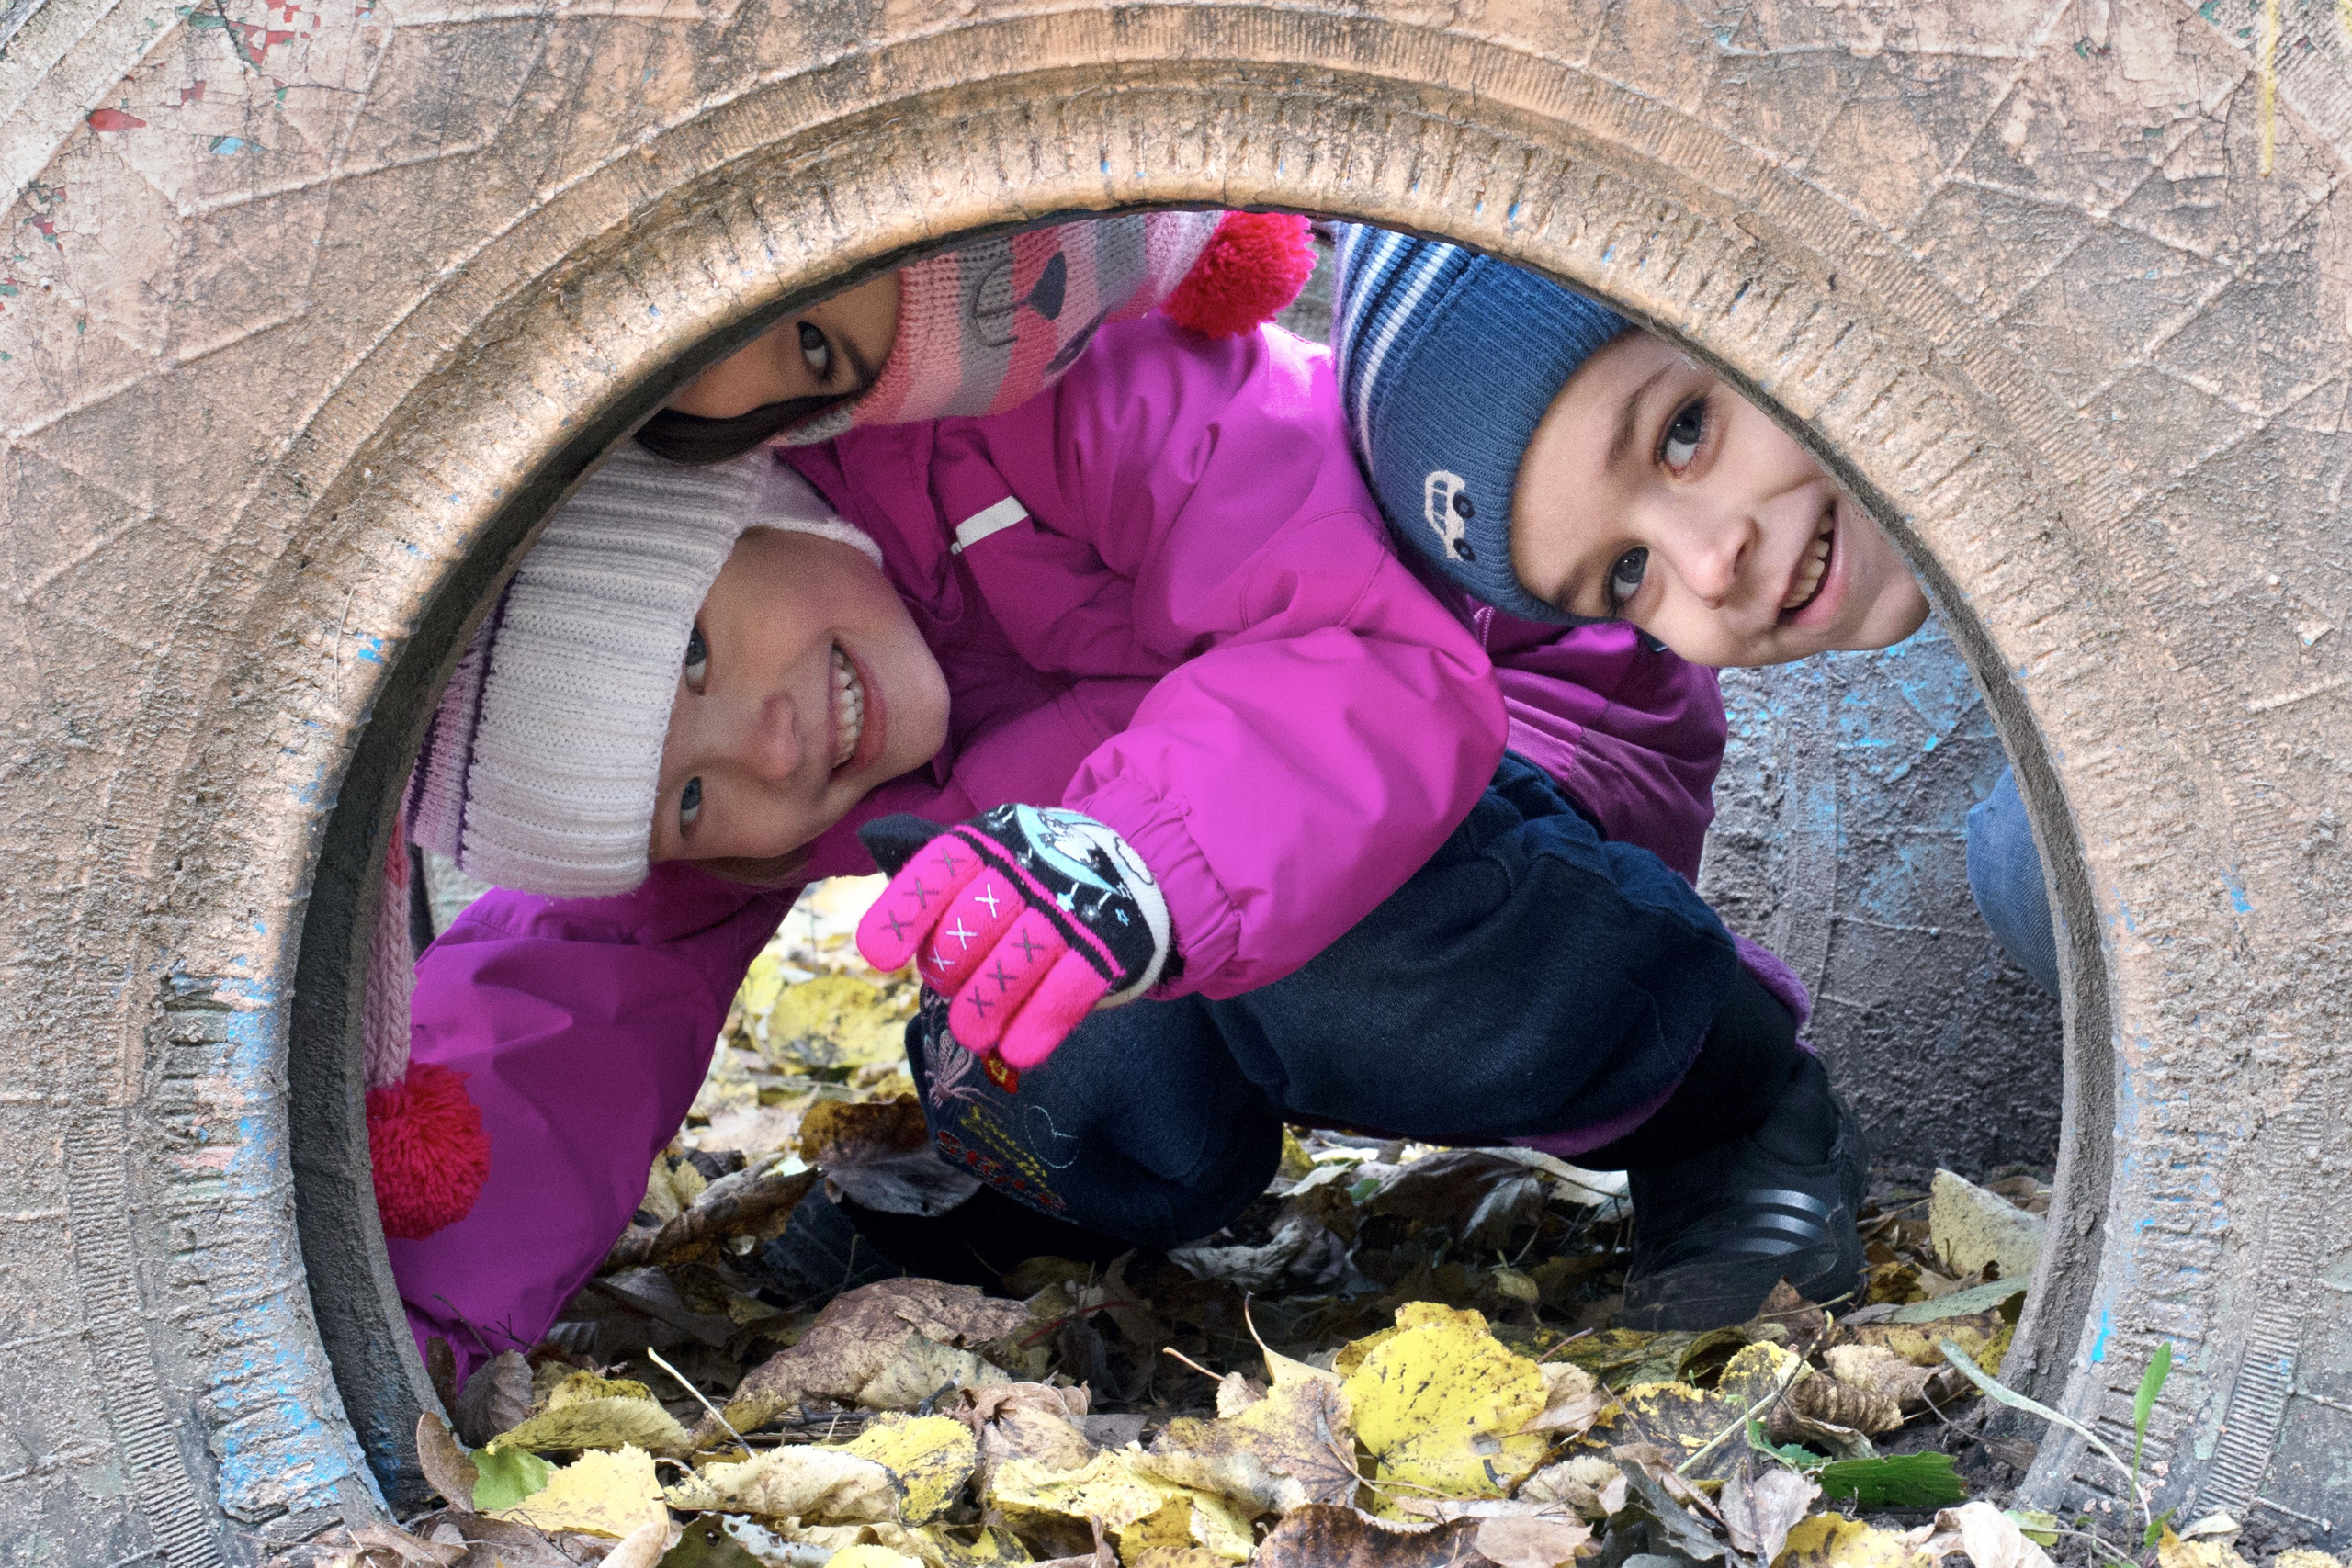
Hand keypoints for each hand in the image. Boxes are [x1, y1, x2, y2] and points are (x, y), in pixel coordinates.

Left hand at [857, 805, 1169, 1068]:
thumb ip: (935, 889)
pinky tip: (1017, 1052)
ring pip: (1011, 966)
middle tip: (953, 986)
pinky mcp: (1106, 950)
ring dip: (983, 1008)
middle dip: (946, 970)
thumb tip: (873, 939)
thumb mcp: (986, 859)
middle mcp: (1026, 873)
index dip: (903, 916)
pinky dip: (1038, 1026)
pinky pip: (1065, 992)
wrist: (1129, 870)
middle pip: (967, 931)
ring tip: (971, 1034)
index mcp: (987, 845)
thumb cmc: (1031, 875)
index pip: (936, 874)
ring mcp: (1068, 912)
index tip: (879, 957)